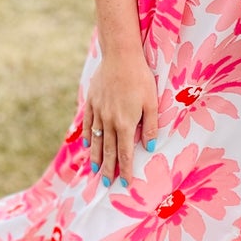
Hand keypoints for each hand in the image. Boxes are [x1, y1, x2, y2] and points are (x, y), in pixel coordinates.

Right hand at [82, 49, 158, 189]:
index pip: (125, 153)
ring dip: (96, 157)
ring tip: (95, 170)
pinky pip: (89, 124)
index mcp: (125, 123)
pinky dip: (89, 136)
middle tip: (106, 184)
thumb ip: (150, 126)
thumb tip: (149, 148)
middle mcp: (109, 121)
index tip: (124, 183)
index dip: (125, 169)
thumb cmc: (140, 78)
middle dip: (108, 169)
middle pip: (109, 151)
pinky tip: (88, 144)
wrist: (120, 56)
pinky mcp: (92, 101)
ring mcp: (98, 112)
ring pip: (97, 140)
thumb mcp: (151, 102)